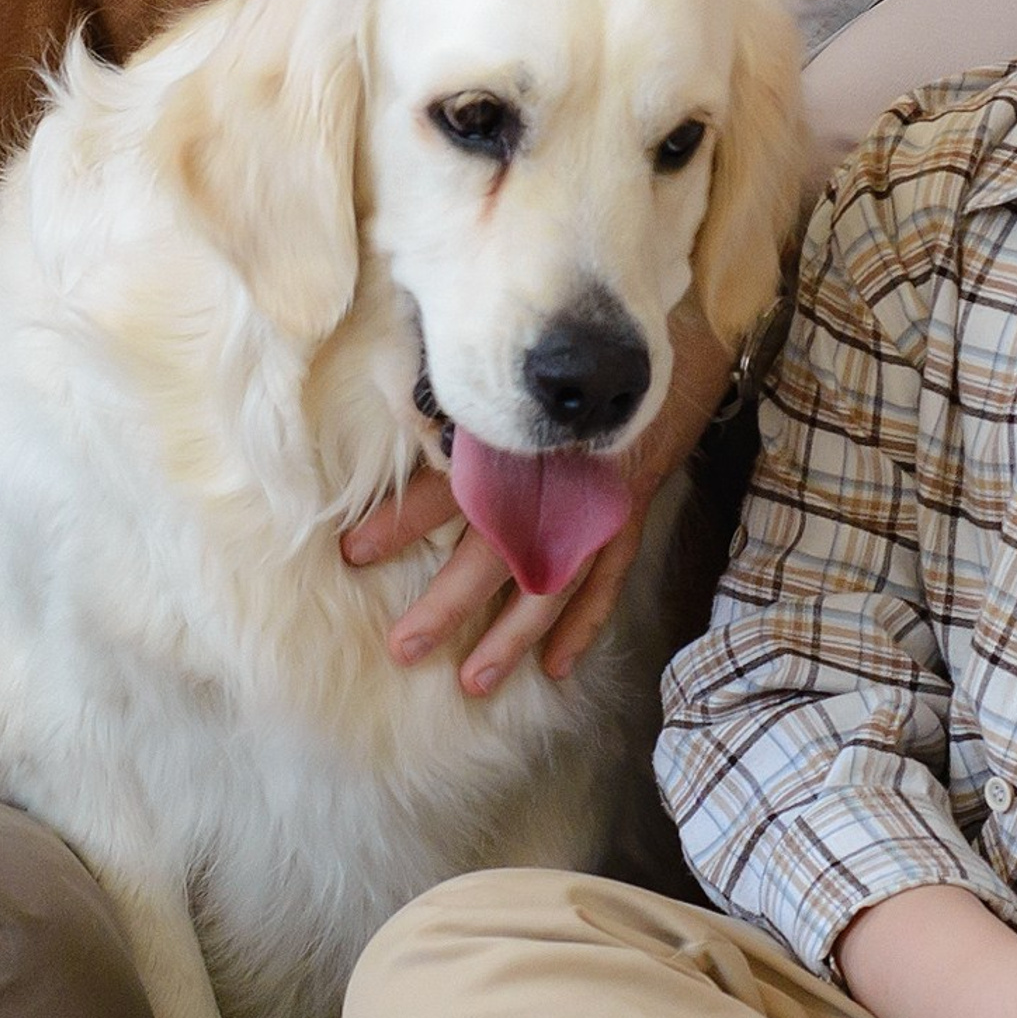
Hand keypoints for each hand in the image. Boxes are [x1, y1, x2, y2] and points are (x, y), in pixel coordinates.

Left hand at [342, 313, 736, 695]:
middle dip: (449, 604)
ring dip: (513, 636)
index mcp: (518, 440)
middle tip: (404, 647)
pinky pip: (605, 581)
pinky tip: (556, 665)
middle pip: (497, 552)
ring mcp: (598, 506)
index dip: (401, 520)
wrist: (663, 337)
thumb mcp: (504, 358)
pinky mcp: (627, 516)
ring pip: (551, 583)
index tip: (353, 552)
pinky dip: (583, 624)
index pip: (450, 485)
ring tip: (475, 680)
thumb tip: (400, 401)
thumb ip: (454, 385)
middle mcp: (557, 480)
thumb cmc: (567, 350)